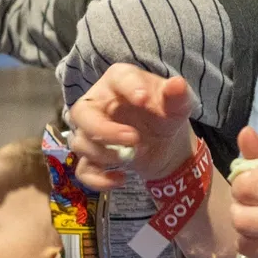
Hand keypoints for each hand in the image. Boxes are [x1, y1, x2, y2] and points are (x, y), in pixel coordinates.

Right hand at [68, 66, 198, 190]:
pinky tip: (121, 179)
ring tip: (135, 156)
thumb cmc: (166, 114)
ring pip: (80, 143)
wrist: (166, 142)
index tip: (143, 99)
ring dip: (105, 154)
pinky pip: (83, 170)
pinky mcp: (93, 156)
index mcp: (120, 81)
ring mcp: (92, 131)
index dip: (128, 87)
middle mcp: (99, 104)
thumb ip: (177, 96)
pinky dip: (98, 179)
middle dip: (104, 130)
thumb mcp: (178, 105)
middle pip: (81, 113)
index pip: (117, 77)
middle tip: (133, 139)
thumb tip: (177, 84)